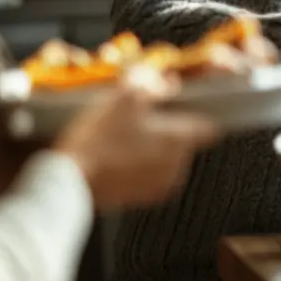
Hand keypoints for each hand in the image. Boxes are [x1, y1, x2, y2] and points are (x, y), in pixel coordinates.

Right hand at [52, 69, 219, 209]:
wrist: (71, 180)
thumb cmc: (100, 138)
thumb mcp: (125, 96)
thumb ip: (152, 83)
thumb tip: (167, 81)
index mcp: (181, 140)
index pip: (209, 126)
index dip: (198, 112)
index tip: (184, 106)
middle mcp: (178, 166)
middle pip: (185, 141)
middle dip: (167, 128)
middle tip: (141, 118)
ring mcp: (161, 185)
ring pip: (167, 158)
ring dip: (153, 148)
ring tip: (125, 137)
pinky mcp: (142, 199)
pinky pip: (150, 175)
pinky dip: (140, 165)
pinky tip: (118, 156)